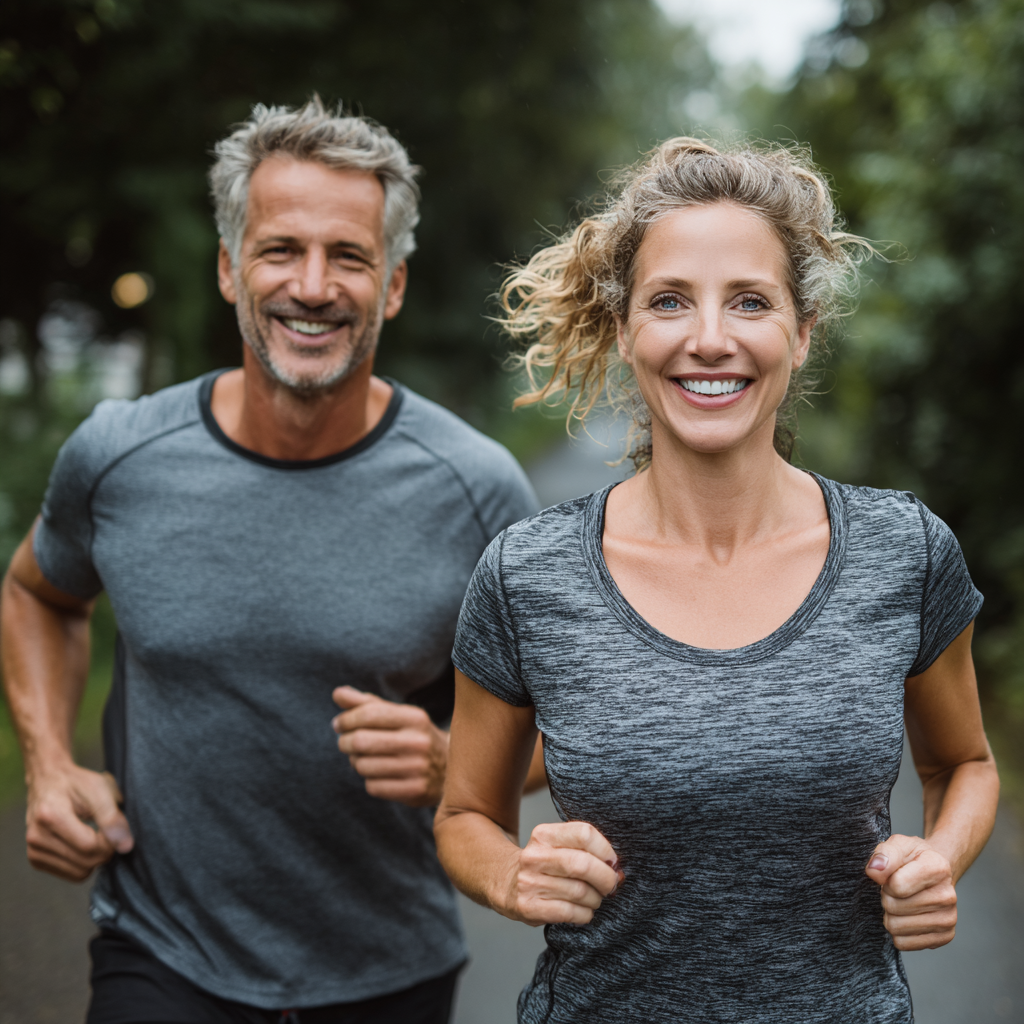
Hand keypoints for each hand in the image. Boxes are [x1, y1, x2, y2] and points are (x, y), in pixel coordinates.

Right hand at [26, 764, 133, 881]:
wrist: (48, 780)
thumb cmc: (76, 783)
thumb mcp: (99, 789)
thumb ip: (112, 817)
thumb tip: (126, 846)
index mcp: (50, 815)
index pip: (89, 845)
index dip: (111, 841)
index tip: (117, 828)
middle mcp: (36, 837)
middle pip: (85, 862)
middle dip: (105, 850)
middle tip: (109, 831)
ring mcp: (33, 851)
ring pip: (80, 873)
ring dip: (96, 858)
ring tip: (96, 835)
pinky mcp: (35, 860)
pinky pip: (71, 874)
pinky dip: (84, 863)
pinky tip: (84, 843)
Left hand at [332, 686, 448, 806]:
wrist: (450, 768)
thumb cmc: (413, 736)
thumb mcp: (397, 715)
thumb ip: (366, 703)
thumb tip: (337, 694)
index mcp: (415, 717)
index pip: (368, 714)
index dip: (346, 719)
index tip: (339, 724)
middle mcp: (418, 741)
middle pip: (360, 741)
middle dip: (344, 742)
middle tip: (345, 742)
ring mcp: (418, 768)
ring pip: (363, 766)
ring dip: (356, 762)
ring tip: (364, 758)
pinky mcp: (415, 791)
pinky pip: (373, 787)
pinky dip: (369, 780)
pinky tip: (379, 774)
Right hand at [503, 821, 624, 926]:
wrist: (505, 882)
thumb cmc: (544, 864)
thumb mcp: (557, 845)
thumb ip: (585, 849)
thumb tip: (617, 868)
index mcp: (544, 835)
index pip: (584, 834)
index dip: (606, 850)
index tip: (613, 862)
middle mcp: (534, 856)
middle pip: (584, 864)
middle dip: (606, 878)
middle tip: (611, 885)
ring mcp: (529, 882)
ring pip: (580, 892)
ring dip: (596, 899)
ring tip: (594, 898)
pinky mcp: (528, 907)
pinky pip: (570, 913)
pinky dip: (584, 914)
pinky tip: (583, 911)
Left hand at [865, 833, 956, 949]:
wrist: (935, 872)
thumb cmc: (912, 858)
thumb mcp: (898, 844)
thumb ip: (884, 854)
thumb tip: (874, 871)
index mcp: (938, 868)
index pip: (897, 885)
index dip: (885, 880)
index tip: (891, 875)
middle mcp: (948, 895)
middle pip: (893, 907)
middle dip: (886, 897)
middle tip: (894, 890)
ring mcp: (948, 919)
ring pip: (896, 927)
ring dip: (890, 915)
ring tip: (900, 902)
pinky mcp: (944, 937)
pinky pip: (904, 943)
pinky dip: (898, 932)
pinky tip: (906, 917)